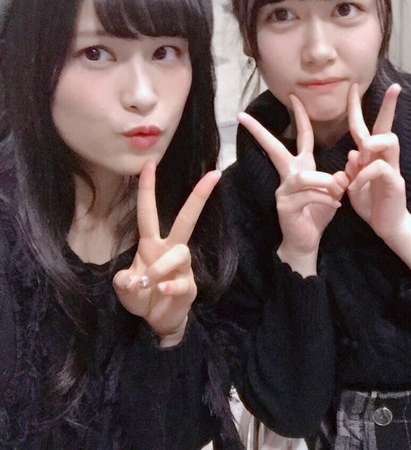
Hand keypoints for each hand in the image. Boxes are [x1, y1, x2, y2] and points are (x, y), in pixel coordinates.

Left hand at [113, 161, 220, 346]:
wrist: (159, 321)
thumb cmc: (142, 297)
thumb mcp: (125, 288)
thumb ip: (123, 281)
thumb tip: (130, 278)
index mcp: (151, 244)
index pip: (149, 211)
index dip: (148, 188)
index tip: (149, 163)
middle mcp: (170, 250)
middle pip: (186, 219)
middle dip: (198, 197)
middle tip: (212, 175)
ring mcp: (182, 268)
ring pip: (179, 253)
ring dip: (161, 267)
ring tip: (148, 283)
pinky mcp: (189, 287)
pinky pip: (181, 281)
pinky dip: (169, 285)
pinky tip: (162, 290)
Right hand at [237, 95, 347, 275]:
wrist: (307, 242)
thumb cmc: (318, 215)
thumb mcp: (335, 193)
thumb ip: (341, 179)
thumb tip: (344, 172)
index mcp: (301, 167)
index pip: (302, 137)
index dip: (300, 116)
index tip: (294, 96)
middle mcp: (288, 175)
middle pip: (274, 148)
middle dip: (259, 131)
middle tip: (243, 116)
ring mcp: (283, 190)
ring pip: (304, 176)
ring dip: (325, 182)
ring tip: (338, 192)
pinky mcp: (285, 205)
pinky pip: (309, 195)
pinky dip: (326, 199)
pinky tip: (336, 206)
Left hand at [345, 83, 410, 270]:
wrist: (388, 227)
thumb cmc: (372, 206)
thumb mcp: (355, 185)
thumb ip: (352, 169)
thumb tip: (353, 151)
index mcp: (372, 157)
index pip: (365, 128)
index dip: (357, 109)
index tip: (352, 89)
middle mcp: (385, 158)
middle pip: (386, 126)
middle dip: (389, 106)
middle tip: (395, 87)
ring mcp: (393, 169)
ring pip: (389, 140)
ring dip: (372, 143)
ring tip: (361, 156)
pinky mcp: (395, 182)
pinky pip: (379, 168)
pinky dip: (363, 175)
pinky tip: (354, 188)